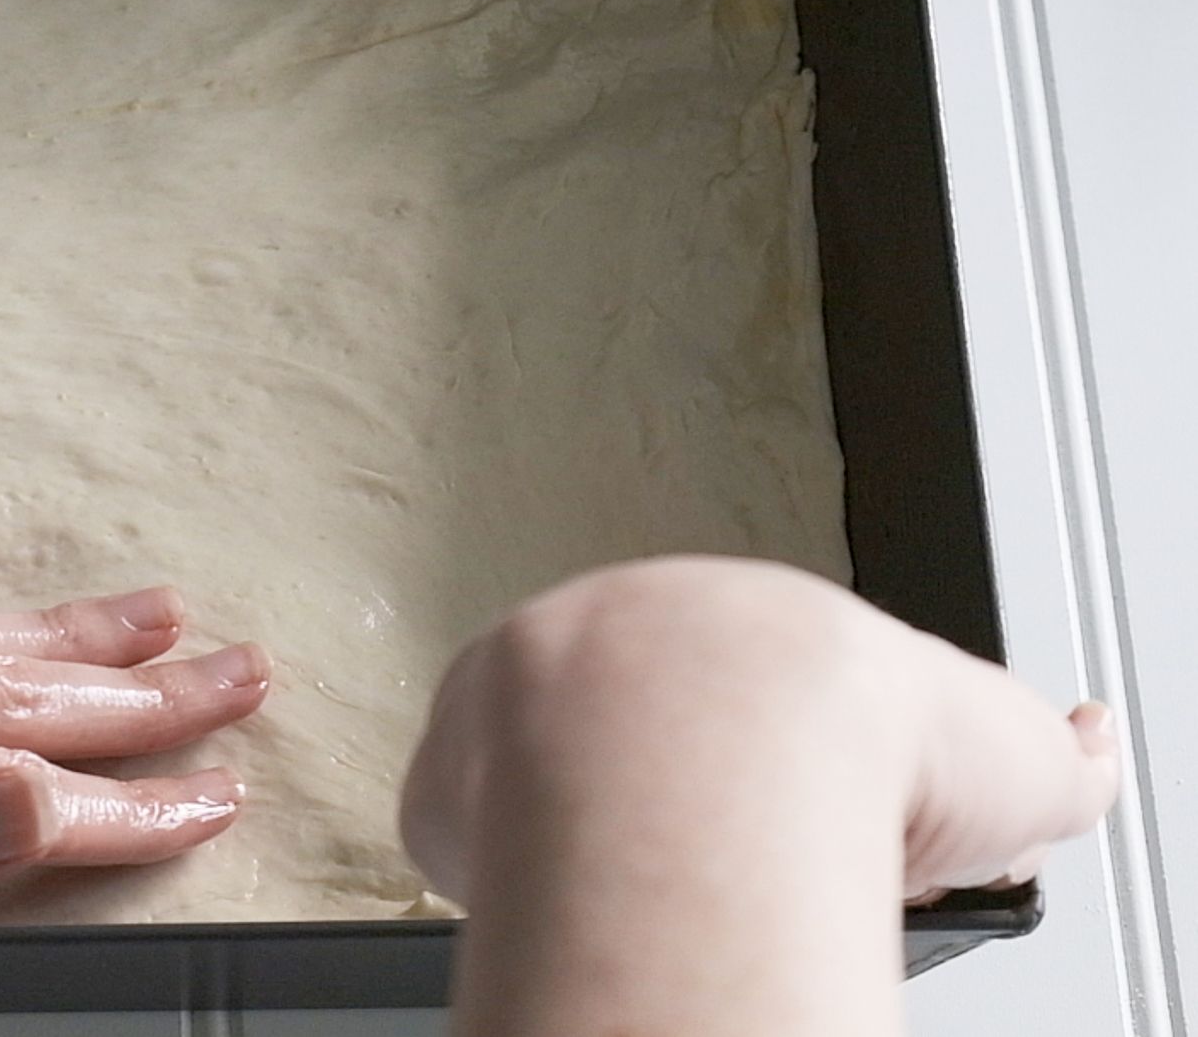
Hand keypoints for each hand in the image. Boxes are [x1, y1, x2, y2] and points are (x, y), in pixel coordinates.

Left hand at [399, 555, 1119, 1036]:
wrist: (738, 751)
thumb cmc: (864, 746)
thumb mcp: (1009, 747)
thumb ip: (1048, 753)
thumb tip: (1077, 748)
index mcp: (734, 622)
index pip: (737, 694)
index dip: (771, 775)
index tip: (794, 830)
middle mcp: (611, 638)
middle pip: (618, 722)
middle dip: (661, 790)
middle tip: (714, 868)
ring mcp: (514, 696)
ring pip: (531, 765)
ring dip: (571, 825)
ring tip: (638, 895)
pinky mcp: (448, 770)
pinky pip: (461, 824)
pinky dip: (501, 872)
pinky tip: (555, 905)